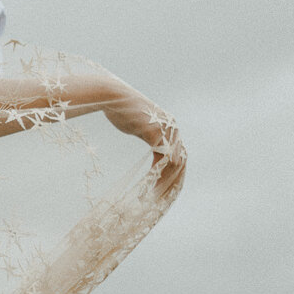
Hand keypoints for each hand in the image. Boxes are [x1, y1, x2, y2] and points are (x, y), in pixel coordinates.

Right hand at [90, 77, 185, 196]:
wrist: (112, 97)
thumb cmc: (122, 112)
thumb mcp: (141, 127)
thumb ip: (151, 138)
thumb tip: (156, 150)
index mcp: (170, 128)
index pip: (179, 155)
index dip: (174, 174)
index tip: (165, 188)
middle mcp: (172, 128)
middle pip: (181, 160)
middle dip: (173, 180)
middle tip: (164, 196)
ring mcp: (165, 129)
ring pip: (174, 160)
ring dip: (167, 178)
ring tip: (157, 193)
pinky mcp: (155, 132)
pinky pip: (162, 156)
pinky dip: (158, 171)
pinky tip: (152, 181)